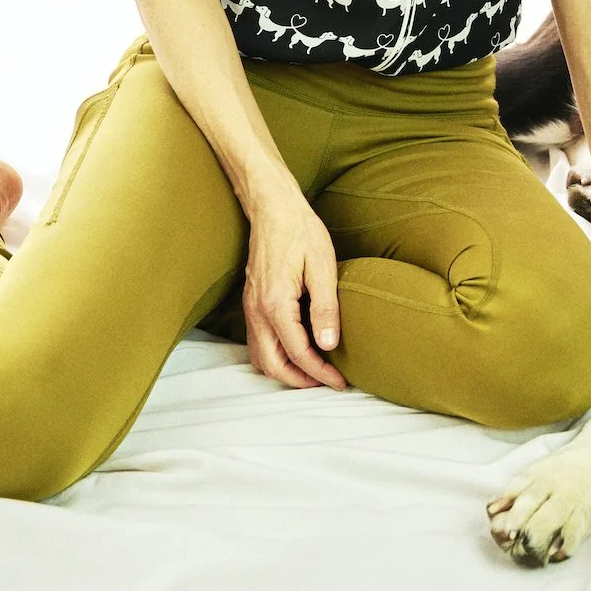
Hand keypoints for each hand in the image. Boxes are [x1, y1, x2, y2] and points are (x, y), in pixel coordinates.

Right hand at [243, 193, 346, 389]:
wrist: (273, 208)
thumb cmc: (301, 231)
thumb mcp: (322, 266)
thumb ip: (325, 308)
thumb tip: (329, 345)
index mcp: (276, 305)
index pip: (299, 354)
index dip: (321, 373)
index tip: (340, 382)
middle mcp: (257, 311)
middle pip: (272, 365)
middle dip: (299, 381)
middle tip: (327, 382)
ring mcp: (250, 307)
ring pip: (259, 357)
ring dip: (284, 371)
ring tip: (313, 372)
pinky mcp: (251, 302)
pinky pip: (256, 342)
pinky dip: (274, 355)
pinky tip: (295, 351)